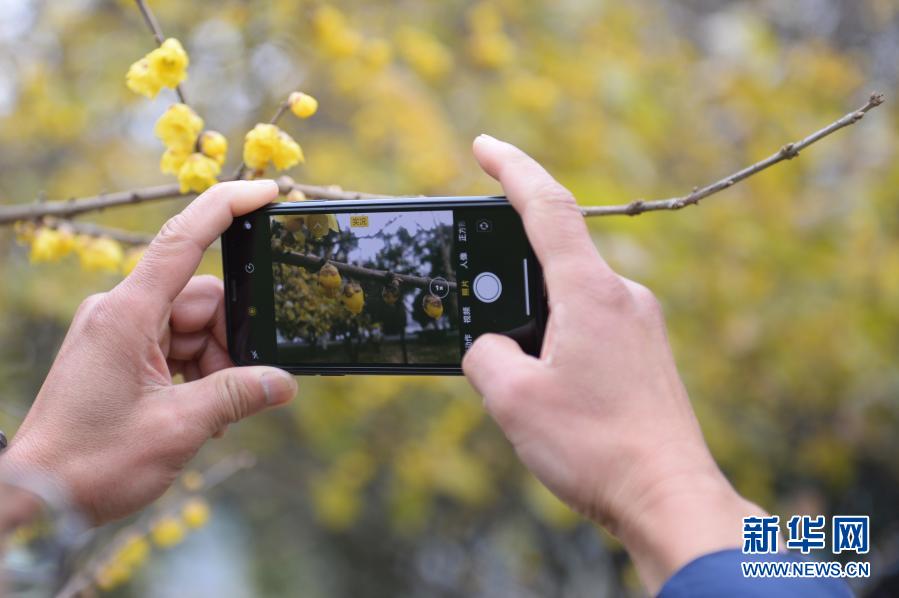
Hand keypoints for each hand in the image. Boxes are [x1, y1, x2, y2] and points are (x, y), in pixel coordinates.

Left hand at [0, 181, 296, 524]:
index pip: (183, 241)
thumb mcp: (178, 429)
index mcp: (127, 315)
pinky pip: (176, 346)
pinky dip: (196, 373)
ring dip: (215, 365)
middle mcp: (121, 313)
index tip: (267, 191)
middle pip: (203, 301)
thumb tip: (284, 382)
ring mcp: (120, 333)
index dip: (227, 207)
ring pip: (195, 327)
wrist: (37, 496)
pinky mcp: (120, 353)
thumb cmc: (92, 461)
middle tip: (239, 390)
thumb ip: (237, 396)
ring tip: (208, 415)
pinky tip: (197, 411)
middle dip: (232, 341)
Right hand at [463, 135, 765, 591]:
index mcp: (590, 293)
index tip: (484, 146)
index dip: (512, 169)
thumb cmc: (595, 448)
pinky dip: (561, 347)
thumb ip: (484, 354)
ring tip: (528, 388)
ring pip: (570, 304)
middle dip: (509, 288)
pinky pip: (592, 330)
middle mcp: (624, 296)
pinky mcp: (648, 354)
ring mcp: (642, 324)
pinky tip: (556, 397)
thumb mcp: (512, 400)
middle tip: (492, 338)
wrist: (670, 498)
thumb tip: (492, 346)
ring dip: (536, 330)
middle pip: (553, 262)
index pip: (547, 208)